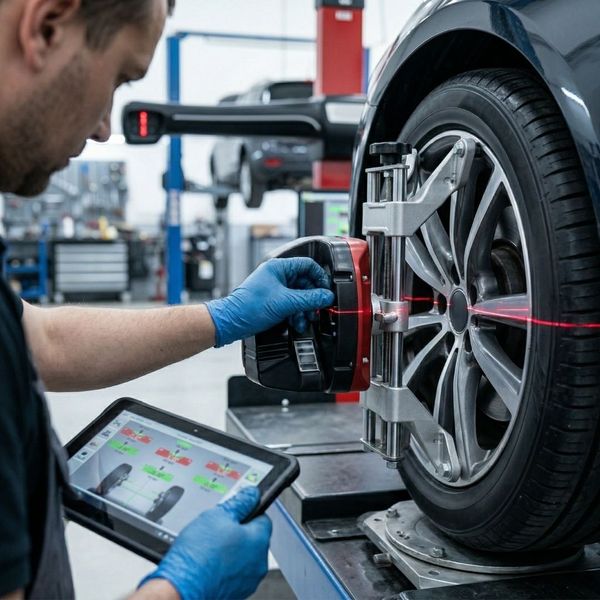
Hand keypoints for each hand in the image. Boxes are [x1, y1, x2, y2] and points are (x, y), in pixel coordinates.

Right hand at [139, 487, 271, 599]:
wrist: (181, 588)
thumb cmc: (198, 555)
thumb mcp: (217, 515)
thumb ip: (240, 502)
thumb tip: (251, 494)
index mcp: (259, 540)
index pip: (263, 517)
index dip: (248, 511)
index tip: (236, 511)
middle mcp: (259, 563)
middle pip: (254, 538)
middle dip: (238, 532)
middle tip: (218, 530)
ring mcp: (248, 580)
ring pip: (244, 556)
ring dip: (232, 550)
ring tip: (211, 548)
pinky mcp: (236, 592)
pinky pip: (235, 572)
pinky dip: (225, 567)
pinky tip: (209, 562)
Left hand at [206, 257, 334, 346]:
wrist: (231, 322)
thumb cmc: (249, 307)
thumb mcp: (286, 302)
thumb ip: (309, 299)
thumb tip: (326, 296)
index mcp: (279, 267)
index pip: (307, 265)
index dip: (319, 277)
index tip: (325, 291)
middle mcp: (277, 275)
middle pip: (305, 282)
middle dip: (312, 298)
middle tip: (317, 309)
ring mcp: (275, 288)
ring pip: (299, 295)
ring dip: (304, 309)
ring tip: (305, 319)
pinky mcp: (273, 301)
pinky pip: (291, 304)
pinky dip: (296, 313)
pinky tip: (296, 322)